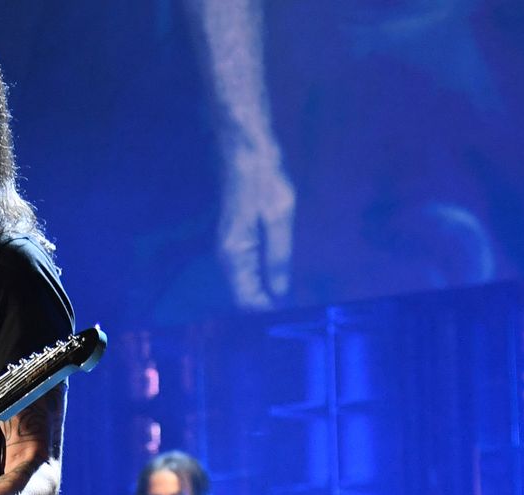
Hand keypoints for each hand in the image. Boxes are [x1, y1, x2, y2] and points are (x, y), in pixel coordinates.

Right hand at [216, 149, 293, 308]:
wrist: (246, 149)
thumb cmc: (264, 179)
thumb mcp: (280, 217)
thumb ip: (279, 257)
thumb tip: (281, 292)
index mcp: (235, 253)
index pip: (247, 298)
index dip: (267, 310)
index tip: (292, 316)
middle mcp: (226, 254)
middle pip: (243, 293)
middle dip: (266, 304)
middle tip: (297, 312)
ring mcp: (229, 245)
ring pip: (244, 281)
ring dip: (264, 291)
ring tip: (292, 298)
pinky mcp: (236, 236)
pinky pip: (246, 268)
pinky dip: (262, 277)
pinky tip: (280, 277)